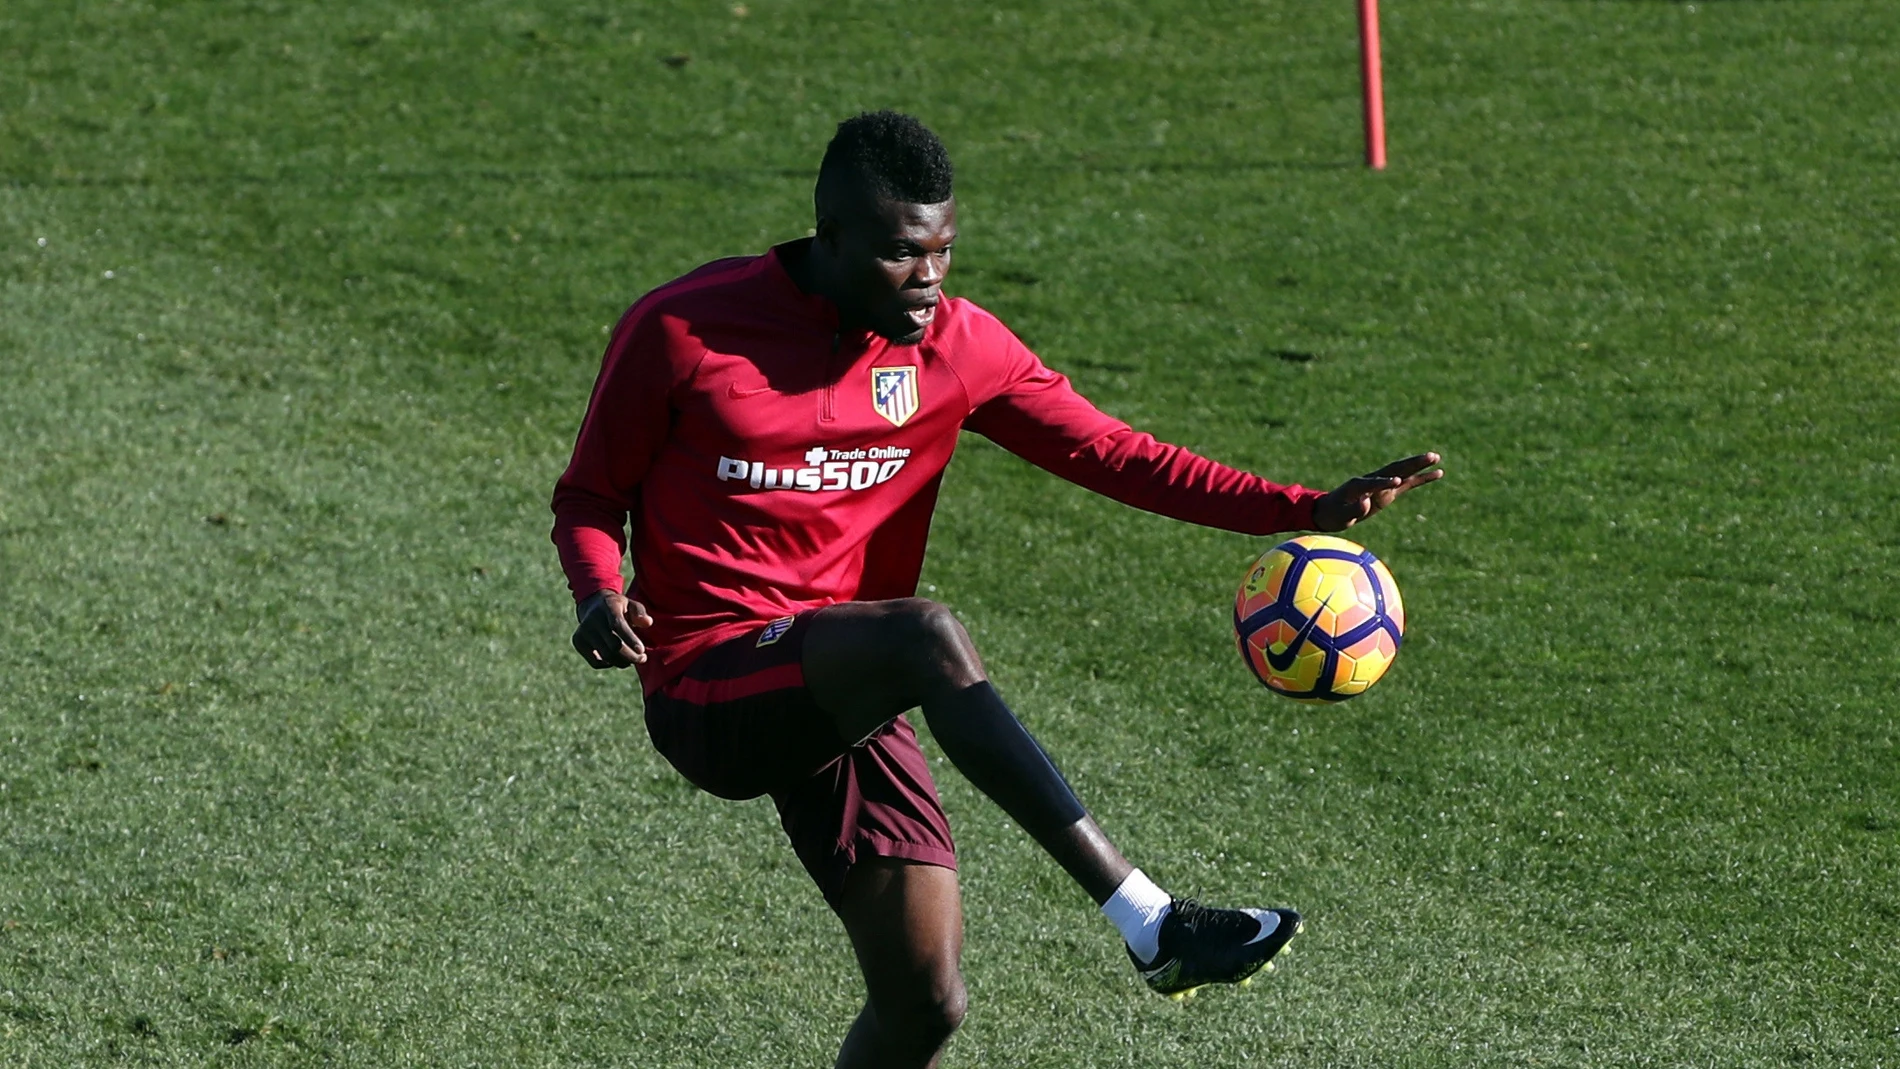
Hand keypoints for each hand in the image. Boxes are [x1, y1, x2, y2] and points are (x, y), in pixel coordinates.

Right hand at [572, 590, 653, 668]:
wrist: (594, 606)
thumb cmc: (619, 608)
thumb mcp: (631, 604)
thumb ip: (640, 613)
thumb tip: (647, 623)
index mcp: (608, 606)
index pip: (617, 625)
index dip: (630, 639)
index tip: (641, 650)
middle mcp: (593, 618)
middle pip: (613, 645)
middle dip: (631, 656)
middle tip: (642, 658)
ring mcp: (583, 630)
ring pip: (606, 656)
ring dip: (623, 662)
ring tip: (633, 659)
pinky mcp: (578, 641)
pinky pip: (595, 662)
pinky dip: (609, 664)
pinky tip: (617, 658)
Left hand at [1312, 452, 1443, 531]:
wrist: (1330, 511)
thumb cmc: (1333, 514)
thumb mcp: (1341, 517)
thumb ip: (1353, 510)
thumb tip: (1366, 502)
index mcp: (1357, 486)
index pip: (1373, 483)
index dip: (1384, 482)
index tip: (1397, 482)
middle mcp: (1372, 480)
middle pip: (1394, 469)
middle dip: (1411, 463)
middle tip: (1429, 456)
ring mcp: (1381, 484)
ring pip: (1403, 472)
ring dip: (1419, 465)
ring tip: (1436, 457)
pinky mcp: (1388, 491)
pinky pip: (1408, 483)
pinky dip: (1421, 478)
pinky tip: (1438, 473)